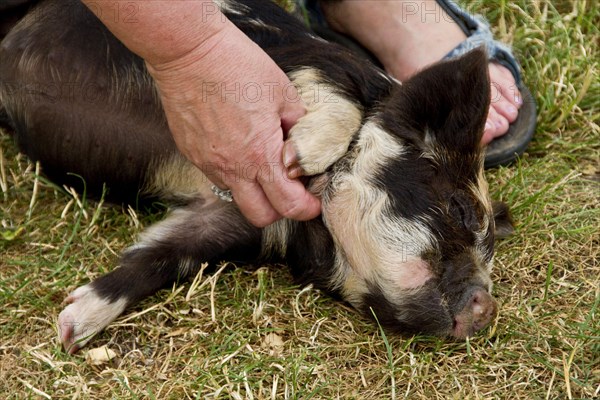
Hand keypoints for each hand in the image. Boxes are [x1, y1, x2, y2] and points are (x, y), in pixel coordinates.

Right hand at [146, 20, 320, 226]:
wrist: (188, 51)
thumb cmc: (238, 66)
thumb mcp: (284, 93)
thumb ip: (300, 127)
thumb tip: (305, 147)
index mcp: (260, 155)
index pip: (288, 205)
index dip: (306, 209)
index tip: (313, 201)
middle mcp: (232, 168)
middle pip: (260, 217)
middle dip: (280, 209)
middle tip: (291, 188)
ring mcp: (209, 164)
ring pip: (237, 197)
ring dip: (254, 189)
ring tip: (262, 159)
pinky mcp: (192, 154)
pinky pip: (217, 177)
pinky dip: (234, 172)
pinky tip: (239, 145)